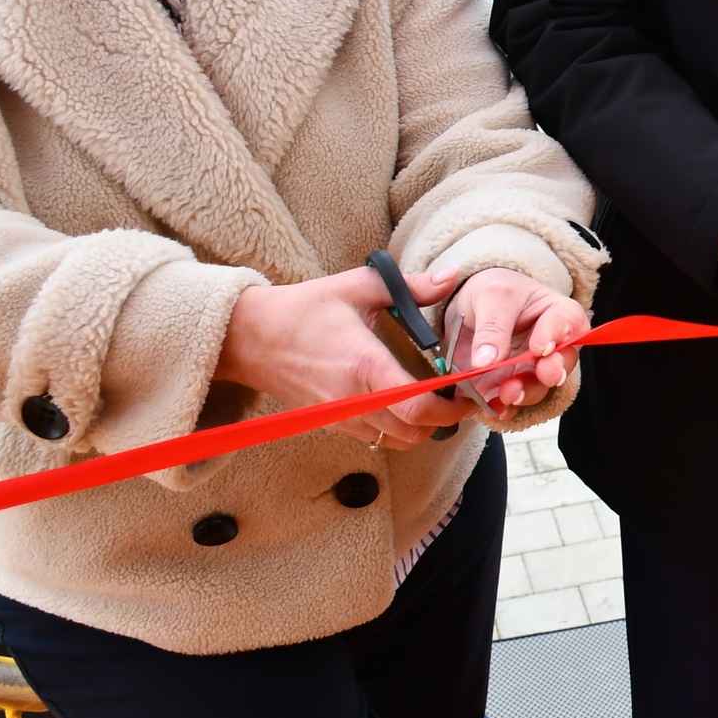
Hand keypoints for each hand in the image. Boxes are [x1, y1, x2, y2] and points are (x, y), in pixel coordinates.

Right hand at [215, 265, 472, 449]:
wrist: (249, 337)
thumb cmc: (305, 308)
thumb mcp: (359, 286)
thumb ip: (412, 286)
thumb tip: (453, 276)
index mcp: (365, 365)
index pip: (417, 407)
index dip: (451, 409)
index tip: (468, 395)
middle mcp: (353, 399)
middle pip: (414, 434)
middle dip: (444, 421)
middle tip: (459, 398)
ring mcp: (340, 417)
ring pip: (397, 442)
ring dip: (422, 428)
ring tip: (435, 401)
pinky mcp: (331, 423)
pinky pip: (375, 439)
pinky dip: (397, 430)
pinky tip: (405, 404)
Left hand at [436, 267, 587, 416]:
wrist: (468, 309)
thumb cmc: (492, 291)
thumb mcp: (492, 296)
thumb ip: (492, 327)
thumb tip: (487, 361)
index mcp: (558, 314)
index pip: (568, 323)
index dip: (556, 336)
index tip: (540, 347)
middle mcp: (551, 347)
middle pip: (562, 363)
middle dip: (552, 372)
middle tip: (545, 375)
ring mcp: (530, 370)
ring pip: (538, 388)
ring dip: (525, 393)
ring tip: (508, 394)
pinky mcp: (509, 388)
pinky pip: (511, 404)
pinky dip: (502, 409)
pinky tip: (493, 409)